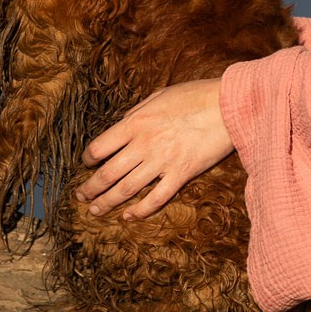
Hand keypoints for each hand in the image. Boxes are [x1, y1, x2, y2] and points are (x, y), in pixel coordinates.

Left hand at [77, 78, 230, 219]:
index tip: (88, 164)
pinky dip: (140, 211)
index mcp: (135, 122)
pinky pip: (156, 199)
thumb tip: (122, 125)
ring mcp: (162, 161)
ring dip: (107, 203)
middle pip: (108, 174)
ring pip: (126, 190)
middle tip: (82, 196)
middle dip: (90, 188)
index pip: (100, 147)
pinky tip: (129, 216)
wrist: (228, 104)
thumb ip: (137, 113)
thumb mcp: (158, 96)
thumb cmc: (195, 96)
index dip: (88, 159)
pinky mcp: (181, 174)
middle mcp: (144, 144)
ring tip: (95, 210)